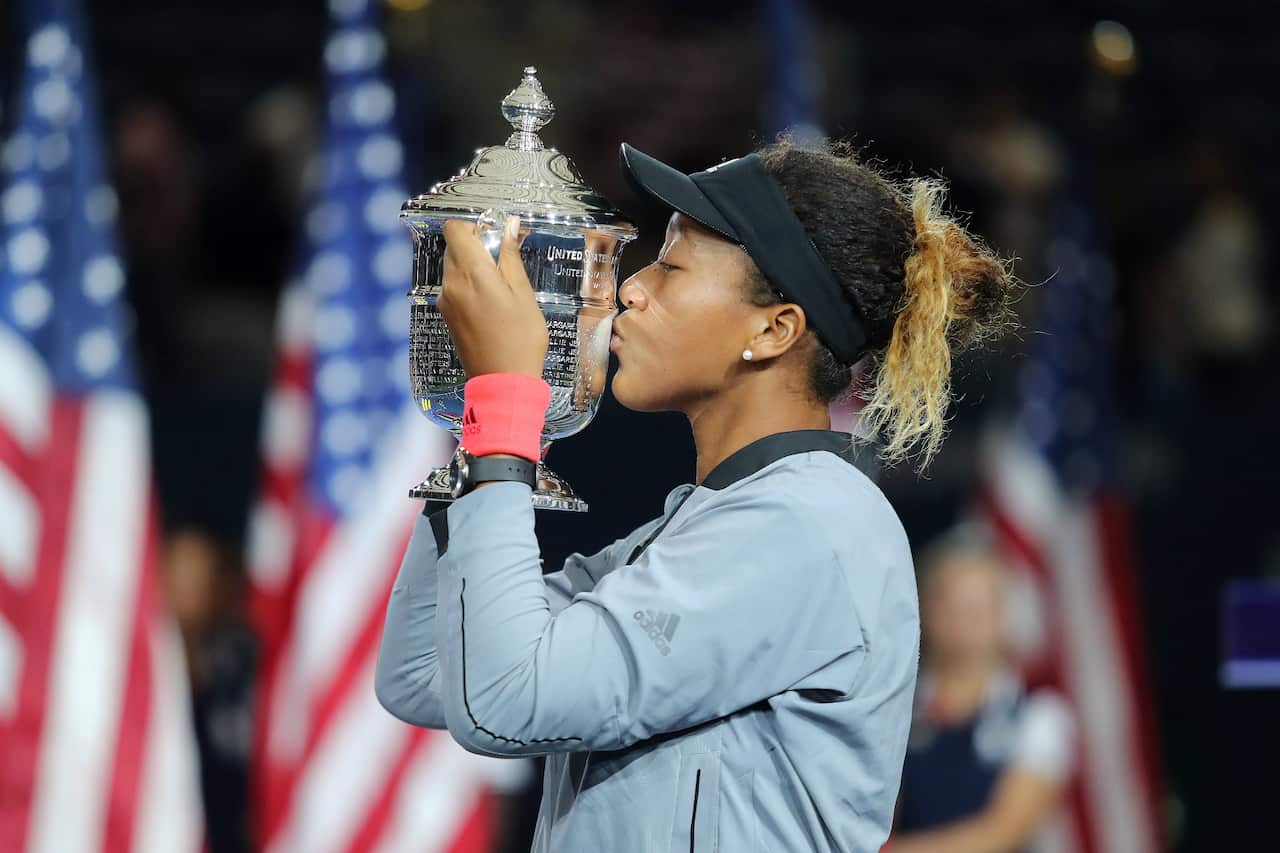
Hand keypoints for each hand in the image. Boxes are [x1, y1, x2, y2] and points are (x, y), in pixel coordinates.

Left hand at [438, 215, 548, 378]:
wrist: (503, 382)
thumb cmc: (520, 339)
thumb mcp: (523, 294)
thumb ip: (510, 256)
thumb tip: (508, 226)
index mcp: (471, 274)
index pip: (454, 229)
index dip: (473, 226)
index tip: (494, 237)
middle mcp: (451, 284)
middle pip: (454, 248)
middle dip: (476, 248)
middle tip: (504, 265)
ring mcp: (446, 301)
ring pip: (453, 268)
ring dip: (473, 269)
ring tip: (500, 290)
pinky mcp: (446, 316)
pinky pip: (454, 288)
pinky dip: (468, 287)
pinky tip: (490, 306)